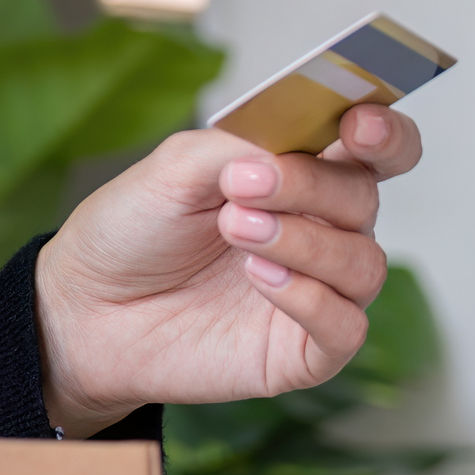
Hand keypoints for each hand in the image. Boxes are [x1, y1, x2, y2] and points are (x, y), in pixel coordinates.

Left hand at [31, 104, 423, 436]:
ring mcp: (318, 289)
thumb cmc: (135, 230)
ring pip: (363, 262)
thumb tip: (290, 147)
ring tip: (235, 229)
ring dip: (304, 240)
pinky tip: (260, 277)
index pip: (374, 148)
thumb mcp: (176, 166)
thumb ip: (241, 143)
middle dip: (311, 185)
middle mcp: (320, 228)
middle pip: (364, 197)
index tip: (359, 124)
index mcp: (299, 174)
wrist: (89, 307)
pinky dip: (310, 298)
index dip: (385, 132)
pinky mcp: (304, 349)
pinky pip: (346, 326)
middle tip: (244, 184)